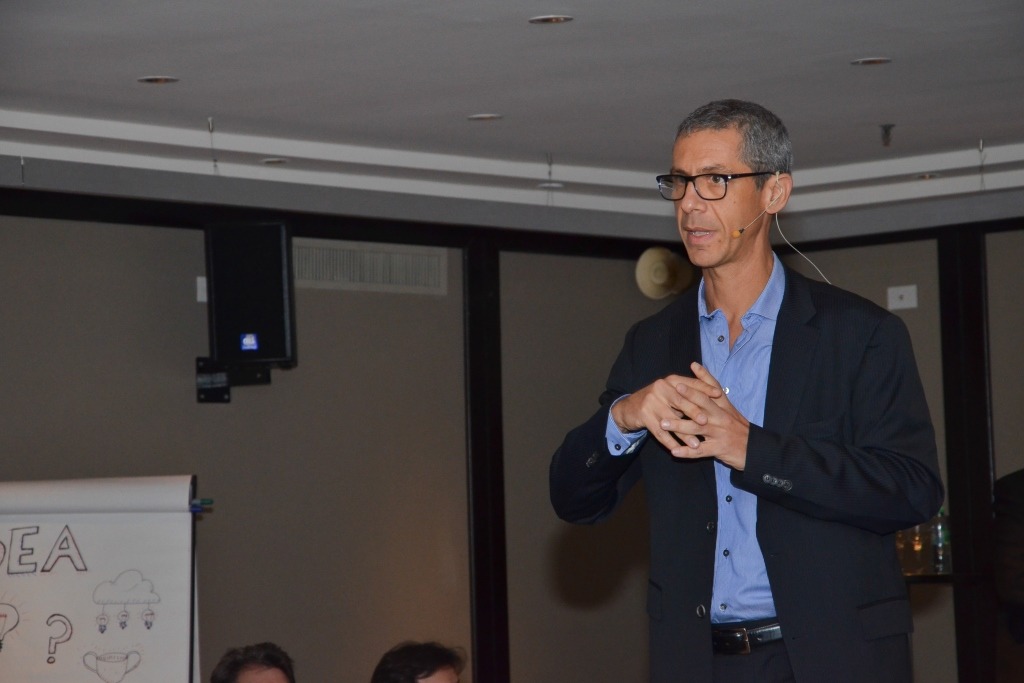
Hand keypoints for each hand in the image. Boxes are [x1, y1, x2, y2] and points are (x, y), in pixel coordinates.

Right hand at [613, 362, 749, 468]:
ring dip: (683, 434)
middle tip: (706, 422)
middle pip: (680, 401)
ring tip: (695, 444)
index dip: (705, 388)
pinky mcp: (643, 416)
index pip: (690, 383)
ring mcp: (650, 402)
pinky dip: (669, 442)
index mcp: (671, 380)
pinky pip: (659, 432)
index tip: (719, 394)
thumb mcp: (673, 392)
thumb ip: (691, 391)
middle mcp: (660, 388)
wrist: (630, 408)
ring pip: (671, 420)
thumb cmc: (659, 400)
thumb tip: (718, 393)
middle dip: (694, 412)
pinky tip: (678, 451)